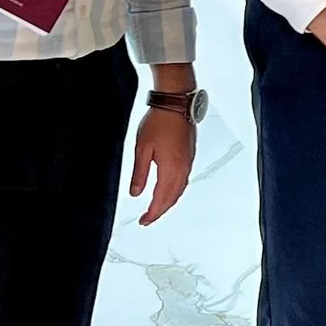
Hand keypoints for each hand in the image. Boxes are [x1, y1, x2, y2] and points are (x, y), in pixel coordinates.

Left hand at [130, 103, 196, 222]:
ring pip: (180, 190)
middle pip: (172, 198)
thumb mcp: (142, 149)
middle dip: (160, 211)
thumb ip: (139, 174)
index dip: (152, 214)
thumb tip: (135, 192)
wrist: (176, 104)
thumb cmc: (159, 121)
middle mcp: (183, 168)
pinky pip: (184, 180)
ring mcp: (188, 162)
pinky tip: (169, 189)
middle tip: (148, 218)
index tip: (144, 221)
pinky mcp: (189, 156)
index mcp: (171, 169)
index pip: (161, 199)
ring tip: (157, 207)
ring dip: (168, 202)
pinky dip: (175, 191)